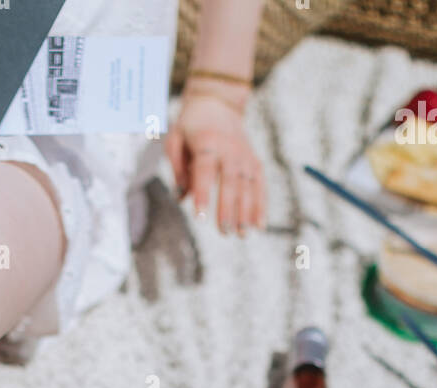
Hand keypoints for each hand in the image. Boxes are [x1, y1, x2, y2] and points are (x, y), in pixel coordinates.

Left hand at [165, 88, 265, 234]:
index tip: (200, 217)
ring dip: (246, 211)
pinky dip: (261, 204)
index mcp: (207, 142)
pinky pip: (260, 184)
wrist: (217, 103)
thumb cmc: (190, 126)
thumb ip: (177, 168)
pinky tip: (259, 225)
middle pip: (230, 181)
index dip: (203, 193)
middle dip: (228, 208)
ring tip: (242, 234)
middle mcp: (229, 148)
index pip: (205, 170)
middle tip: (224, 232)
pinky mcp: (253, 161)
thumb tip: (181, 199)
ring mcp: (244, 155)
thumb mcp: (175, 139)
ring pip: (248, 185)